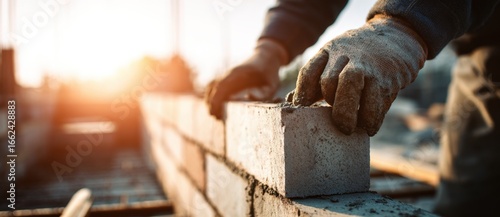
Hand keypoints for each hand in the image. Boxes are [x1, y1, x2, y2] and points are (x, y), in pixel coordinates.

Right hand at [206, 39, 287, 118]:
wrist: (267, 57)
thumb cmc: (270, 73)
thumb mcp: (272, 85)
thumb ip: (263, 93)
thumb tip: (249, 97)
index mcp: (240, 74)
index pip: (222, 86)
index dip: (216, 99)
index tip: (214, 111)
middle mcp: (231, 73)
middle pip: (214, 87)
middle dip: (212, 102)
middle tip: (214, 116)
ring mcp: (227, 74)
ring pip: (212, 86)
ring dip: (210, 99)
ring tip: (214, 114)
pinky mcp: (227, 77)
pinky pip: (214, 85)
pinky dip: (211, 95)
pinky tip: (215, 106)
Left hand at [287, 15, 427, 135]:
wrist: (396, 38)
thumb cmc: (357, 57)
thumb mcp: (334, 59)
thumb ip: (315, 80)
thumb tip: (292, 102)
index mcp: (329, 51)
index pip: (309, 73)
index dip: (302, 96)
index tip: (303, 113)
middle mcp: (346, 55)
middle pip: (329, 80)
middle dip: (328, 104)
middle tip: (333, 123)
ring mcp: (367, 66)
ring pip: (350, 85)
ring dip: (347, 113)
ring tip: (348, 129)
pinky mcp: (387, 78)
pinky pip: (376, 101)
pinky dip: (371, 119)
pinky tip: (368, 128)